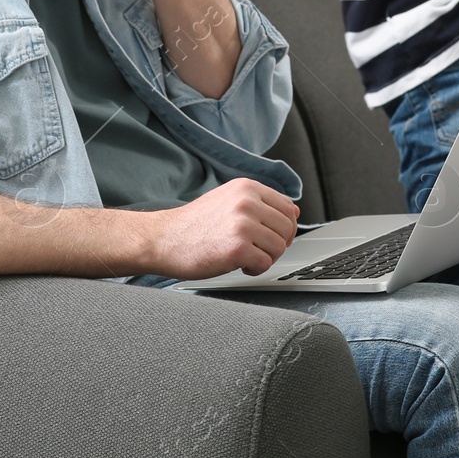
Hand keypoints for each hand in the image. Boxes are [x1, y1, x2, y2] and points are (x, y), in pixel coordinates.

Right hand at [144, 178, 300, 278]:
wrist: (163, 239)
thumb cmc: (195, 225)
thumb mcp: (228, 201)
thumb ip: (260, 204)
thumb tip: (294, 212)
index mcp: (246, 187)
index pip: (287, 208)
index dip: (284, 227)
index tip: (271, 237)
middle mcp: (247, 201)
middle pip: (287, 228)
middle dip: (276, 245)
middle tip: (257, 251)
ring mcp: (243, 224)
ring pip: (279, 247)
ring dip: (265, 258)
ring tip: (244, 257)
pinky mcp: (238, 248)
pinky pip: (265, 264)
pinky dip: (254, 269)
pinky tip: (238, 265)